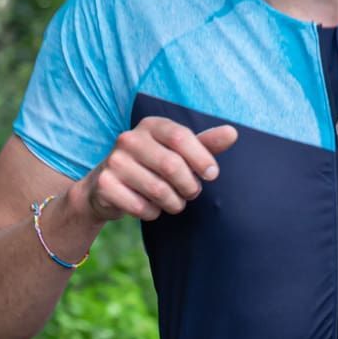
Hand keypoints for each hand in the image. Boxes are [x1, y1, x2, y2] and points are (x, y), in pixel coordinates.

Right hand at [81, 115, 238, 223]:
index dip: (201, 158)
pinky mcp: (105, 185)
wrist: (106, 186)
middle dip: (189, 186)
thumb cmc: (152, 166)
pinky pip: (140, 207)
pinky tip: (150, 207)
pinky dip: (152, 213)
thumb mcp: (178, 152)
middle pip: (172, 166)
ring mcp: (114, 161)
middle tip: (191, 193)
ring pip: (158, 190)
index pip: (181, 136)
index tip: (212, 175)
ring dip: (173, 203)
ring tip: (174, 202)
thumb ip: (205, 144)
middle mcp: (129, 139)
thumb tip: (233, 133)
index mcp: (151, 125)